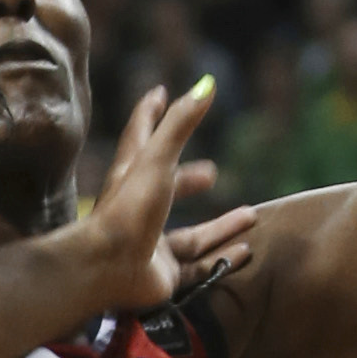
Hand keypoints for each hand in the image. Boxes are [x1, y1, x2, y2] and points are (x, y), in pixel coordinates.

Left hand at [71, 80, 255, 311]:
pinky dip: (223, 258)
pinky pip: (198, 266)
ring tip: (251, 215)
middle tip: (213, 173)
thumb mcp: (158, 160)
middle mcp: (139, 208)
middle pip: (166, 189)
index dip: (150, 112)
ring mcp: (150, 243)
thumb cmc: (128, 209)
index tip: (160, 92)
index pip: (140, 134)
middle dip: (188, 179)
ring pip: (190, 234)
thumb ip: (181, 123)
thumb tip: (207, 83)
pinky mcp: (162, 274)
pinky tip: (246, 252)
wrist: (105, 270)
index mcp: (131, 175)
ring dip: (220, 224)